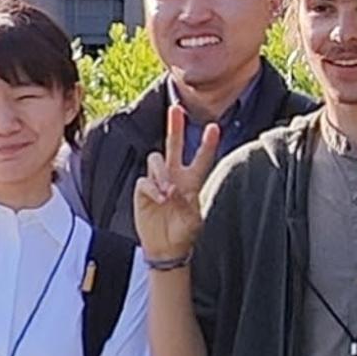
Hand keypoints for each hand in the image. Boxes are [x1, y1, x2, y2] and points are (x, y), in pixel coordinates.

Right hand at [132, 112, 226, 264]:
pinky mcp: (143, 190)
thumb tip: (171, 188)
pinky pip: (144, 180)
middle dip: (175, 127)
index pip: (201, 159)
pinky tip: (159, 198)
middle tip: (176, 109)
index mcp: (192, 181)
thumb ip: (185, 203)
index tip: (214, 128)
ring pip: (156, 160)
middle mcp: (175, 176)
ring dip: (161, 173)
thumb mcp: (192, 220)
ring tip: (167, 192)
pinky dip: (151, 187)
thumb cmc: (183, 232)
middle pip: (174, 146)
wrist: (166, 247)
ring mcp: (158, 181)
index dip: (207, 144)